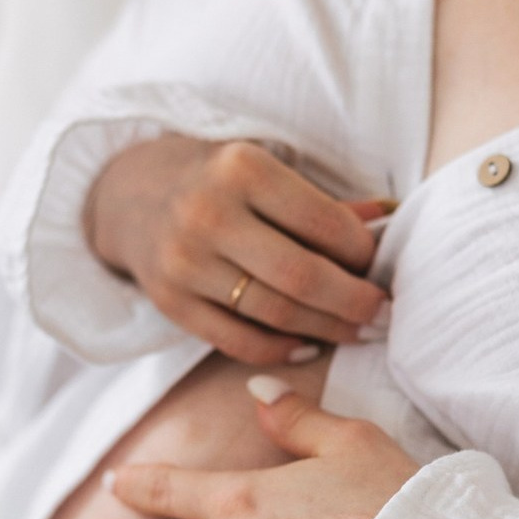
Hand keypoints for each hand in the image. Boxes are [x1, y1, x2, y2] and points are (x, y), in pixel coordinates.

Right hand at [84, 135, 392, 365]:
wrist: (132, 196)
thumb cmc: (219, 182)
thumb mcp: (265, 172)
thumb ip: (323, 204)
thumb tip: (386, 224)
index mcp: (241, 168)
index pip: (322, 222)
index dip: (362, 253)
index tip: (378, 267)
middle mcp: (208, 214)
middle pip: (301, 276)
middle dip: (354, 302)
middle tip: (383, 314)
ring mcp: (184, 263)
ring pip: (274, 313)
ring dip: (326, 329)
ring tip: (356, 332)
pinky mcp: (170, 302)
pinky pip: (238, 341)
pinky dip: (281, 350)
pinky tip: (308, 346)